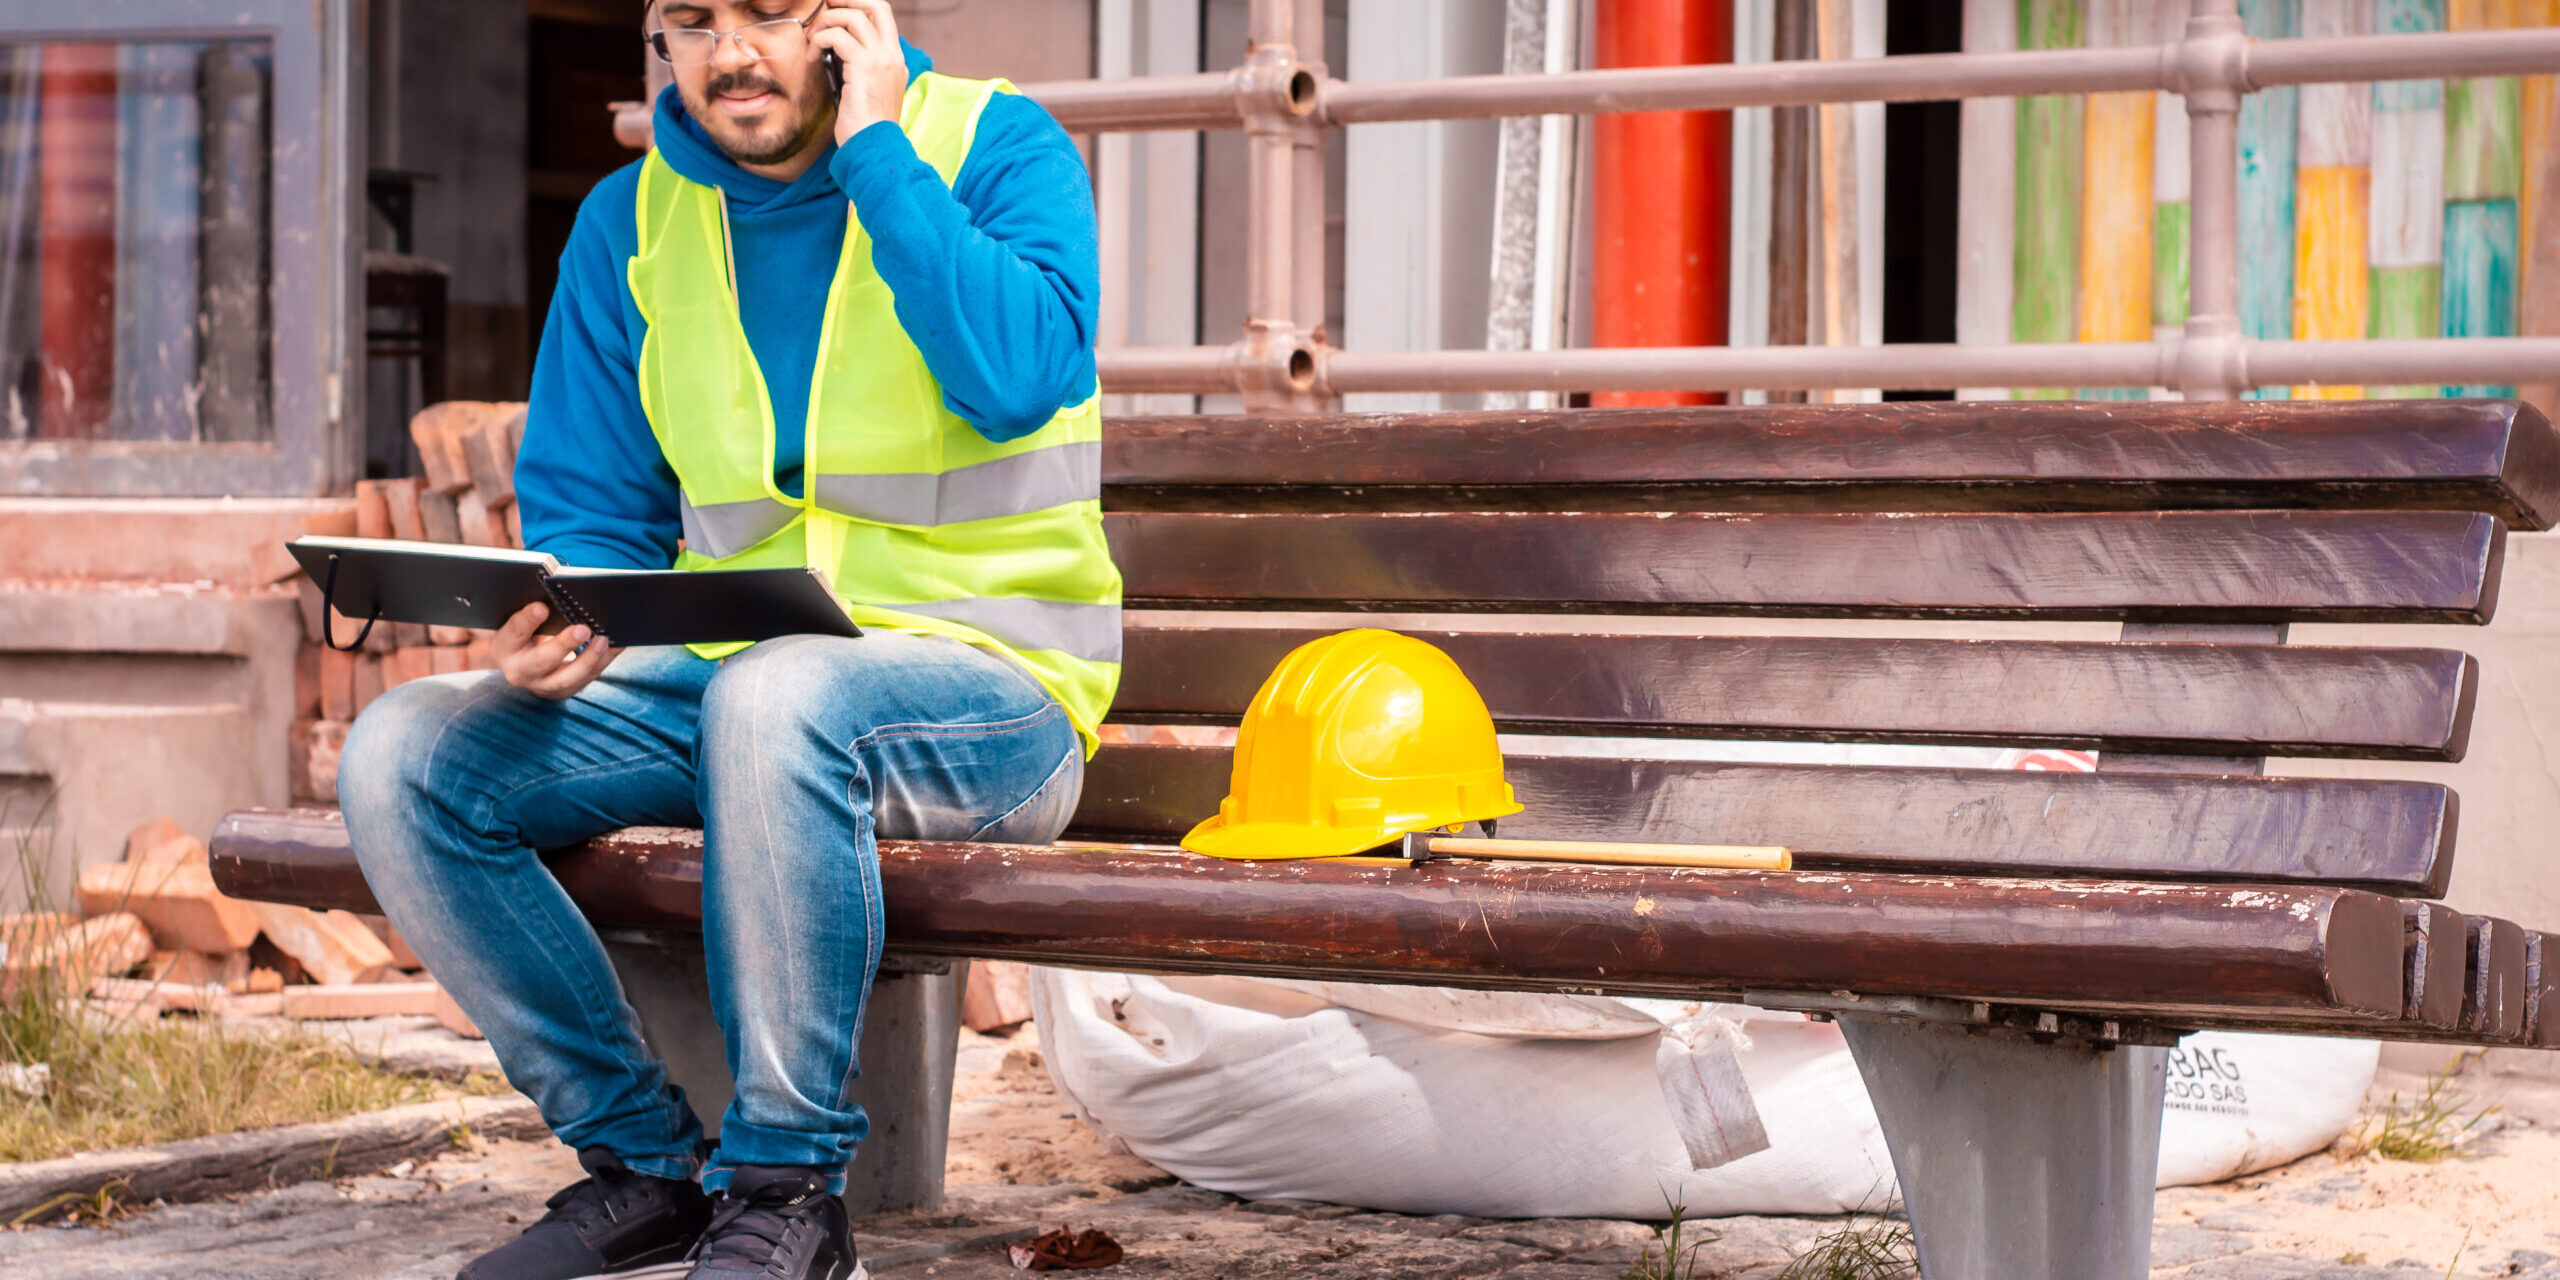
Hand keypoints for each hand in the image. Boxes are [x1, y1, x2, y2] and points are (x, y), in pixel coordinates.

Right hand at [491, 602, 619, 700]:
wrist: (518, 665)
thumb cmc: (522, 634)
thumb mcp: (519, 623)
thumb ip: (533, 611)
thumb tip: (561, 591)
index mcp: (505, 647)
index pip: (515, 632)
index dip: (527, 620)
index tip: (541, 607)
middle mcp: (520, 671)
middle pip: (541, 661)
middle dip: (563, 645)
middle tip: (583, 628)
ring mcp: (542, 685)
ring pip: (566, 679)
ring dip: (588, 659)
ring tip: (604, 640)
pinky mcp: (563, 691)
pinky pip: (585, 679)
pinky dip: (602, 662)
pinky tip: (616, 645)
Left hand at [808, 0, 907, 144]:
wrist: (874, 147)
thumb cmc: (866, 127)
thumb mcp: (868, 92)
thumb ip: (860, 69)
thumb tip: (836, 51)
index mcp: (895, 60)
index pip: (882, 17)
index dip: (859, 6)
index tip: (836, 10)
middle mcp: (892, 55)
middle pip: (876, 6)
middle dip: (847, 0)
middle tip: (826, 8)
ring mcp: (881, 59)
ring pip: (853, 17)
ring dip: (826, 23)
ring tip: (813, 40)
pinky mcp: (864, 65)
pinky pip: (837, 36)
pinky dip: (819, 40)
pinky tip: (812, 56)